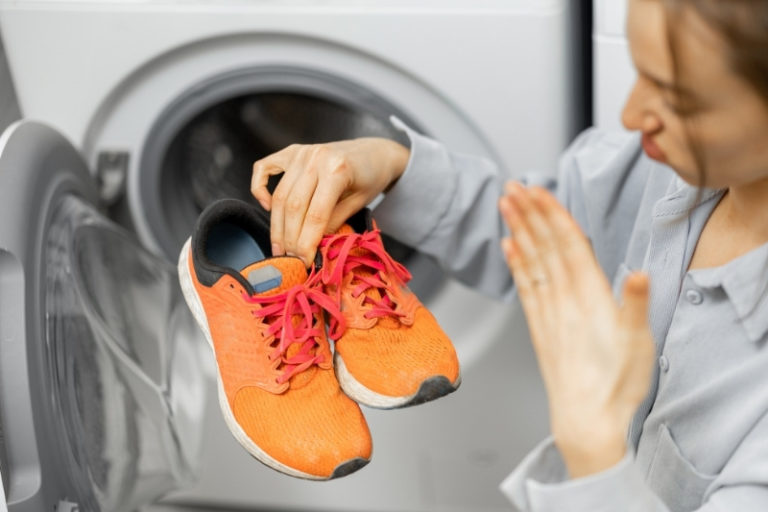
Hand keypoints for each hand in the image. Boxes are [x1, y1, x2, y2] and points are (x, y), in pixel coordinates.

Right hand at [251, 138, 409, 265]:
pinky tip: (268, 207)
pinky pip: (264, 168)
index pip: (315, 214)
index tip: (304, 261)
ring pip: (280, 195)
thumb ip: (334, 222)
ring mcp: (301, 152)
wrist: (374, 152)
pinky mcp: (291, 151)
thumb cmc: (370, 178)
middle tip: (290, 258)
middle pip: (293, 206)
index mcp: (337, 170)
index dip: (307, 242)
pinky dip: (259, 188)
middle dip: (290, 238)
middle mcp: (316, 158)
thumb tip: (310, 246)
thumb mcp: (359, 203)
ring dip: (277, 225)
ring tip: (280, 246)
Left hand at [498, 182, 654, 477]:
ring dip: (518, 230)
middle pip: (544, 246)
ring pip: (531, 261)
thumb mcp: (639, 344)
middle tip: (512, 185)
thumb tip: (637, 274)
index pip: (567, 244)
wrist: (585, 420)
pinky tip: (508, 247)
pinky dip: (515, 264)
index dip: (550, 214)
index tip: (536, 189)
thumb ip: (635, 305)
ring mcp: (548, 313)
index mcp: (589, 297)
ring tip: (505, 205)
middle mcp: (564, 299)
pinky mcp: (540, 328)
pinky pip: (524, 287)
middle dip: (529, 213)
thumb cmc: (617, 383)